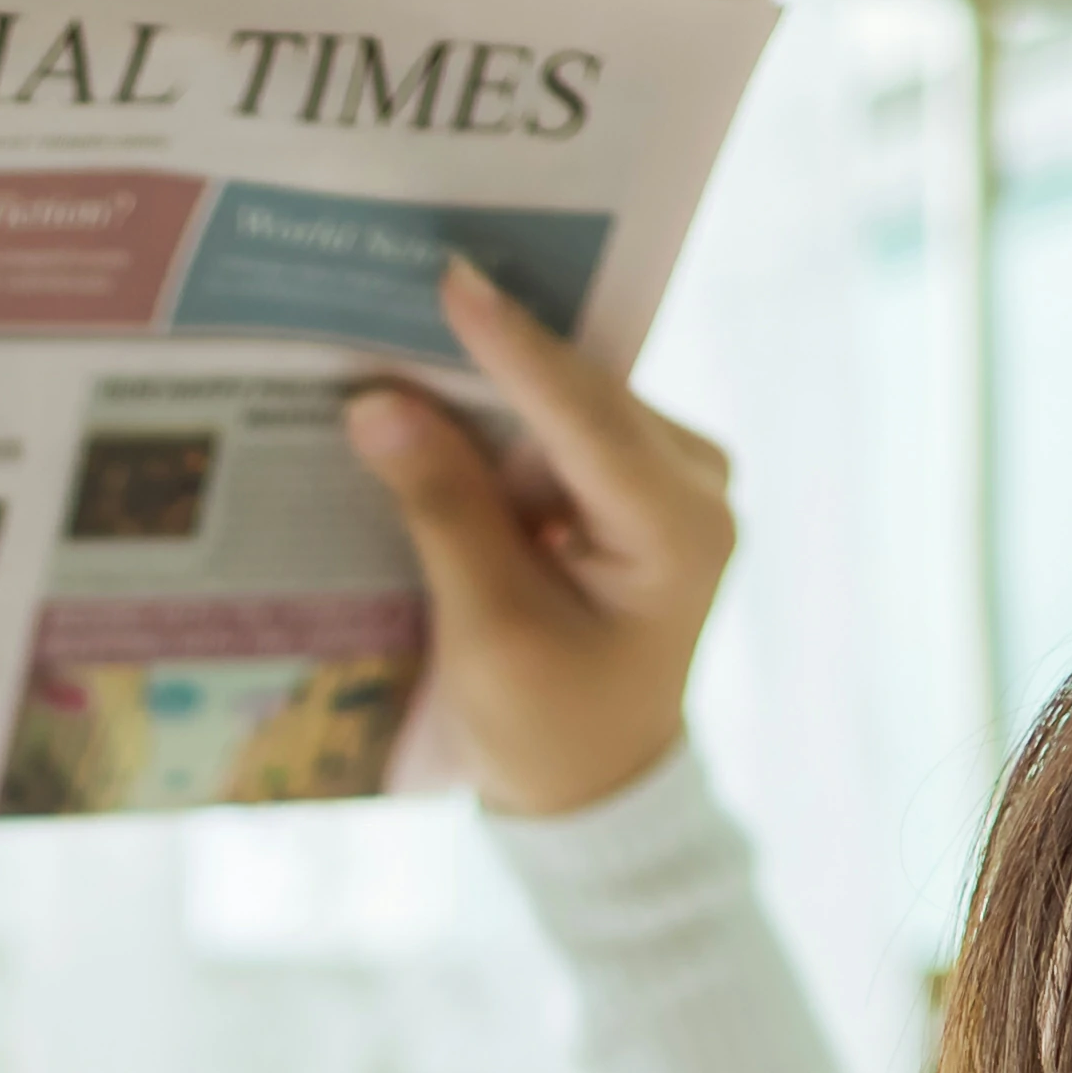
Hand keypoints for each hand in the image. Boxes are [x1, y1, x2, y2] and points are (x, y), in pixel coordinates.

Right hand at [345, 254, 737, 818]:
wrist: (592, 790)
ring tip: (400, 328)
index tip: (452, 281)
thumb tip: (377, 405)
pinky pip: (559, 432)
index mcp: (680, 532)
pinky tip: (430, 397)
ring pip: (564, 406)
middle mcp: (694, 487)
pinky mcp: (633, 489)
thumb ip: (441, 510)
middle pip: (578, 396)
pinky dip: (498, 423)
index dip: (513, 349)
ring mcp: (668, 482)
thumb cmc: (548, 730)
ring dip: (486, 382)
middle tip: (403, 283)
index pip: (587, 418)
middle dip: (489, 352)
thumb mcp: (487, 631)